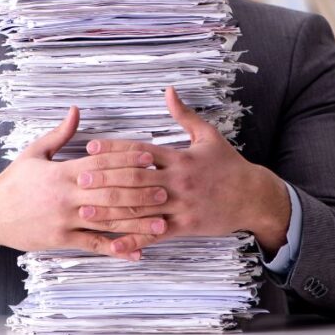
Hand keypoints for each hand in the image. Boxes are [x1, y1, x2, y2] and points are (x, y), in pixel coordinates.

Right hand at [0, 106, 169, 268]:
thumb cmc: (14, 181)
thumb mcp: (34, 153)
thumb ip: (60, 134)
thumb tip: (76, 110)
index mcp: (62, 172)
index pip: (100, 162)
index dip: (126, 158)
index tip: (149, 156)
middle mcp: (66, 196)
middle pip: (109, 191)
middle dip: (138, 191)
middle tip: (164, 189)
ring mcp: (65, 220)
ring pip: (106, 219)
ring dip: (136, 221)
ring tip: (160, 221)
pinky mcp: (61, 240)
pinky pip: (93, 244)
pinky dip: (116, 248)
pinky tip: (136, 251)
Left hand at [82, 87, 291, 257]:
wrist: (254, 197)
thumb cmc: (228, 165)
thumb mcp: (208, 136)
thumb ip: (184, 115)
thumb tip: (168, 90)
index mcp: (179, 157)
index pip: (141, 150)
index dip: (114, 149)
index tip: (91, 148)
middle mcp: (178, 180)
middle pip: (136, 179)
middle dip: (106, 179)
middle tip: (81, 180)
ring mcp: (181, 205)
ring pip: (141, 208)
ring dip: (111, 210)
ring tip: (86, 210)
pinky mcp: (185, 226)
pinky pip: (155, 234)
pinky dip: (134, 239)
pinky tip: (114, 244)